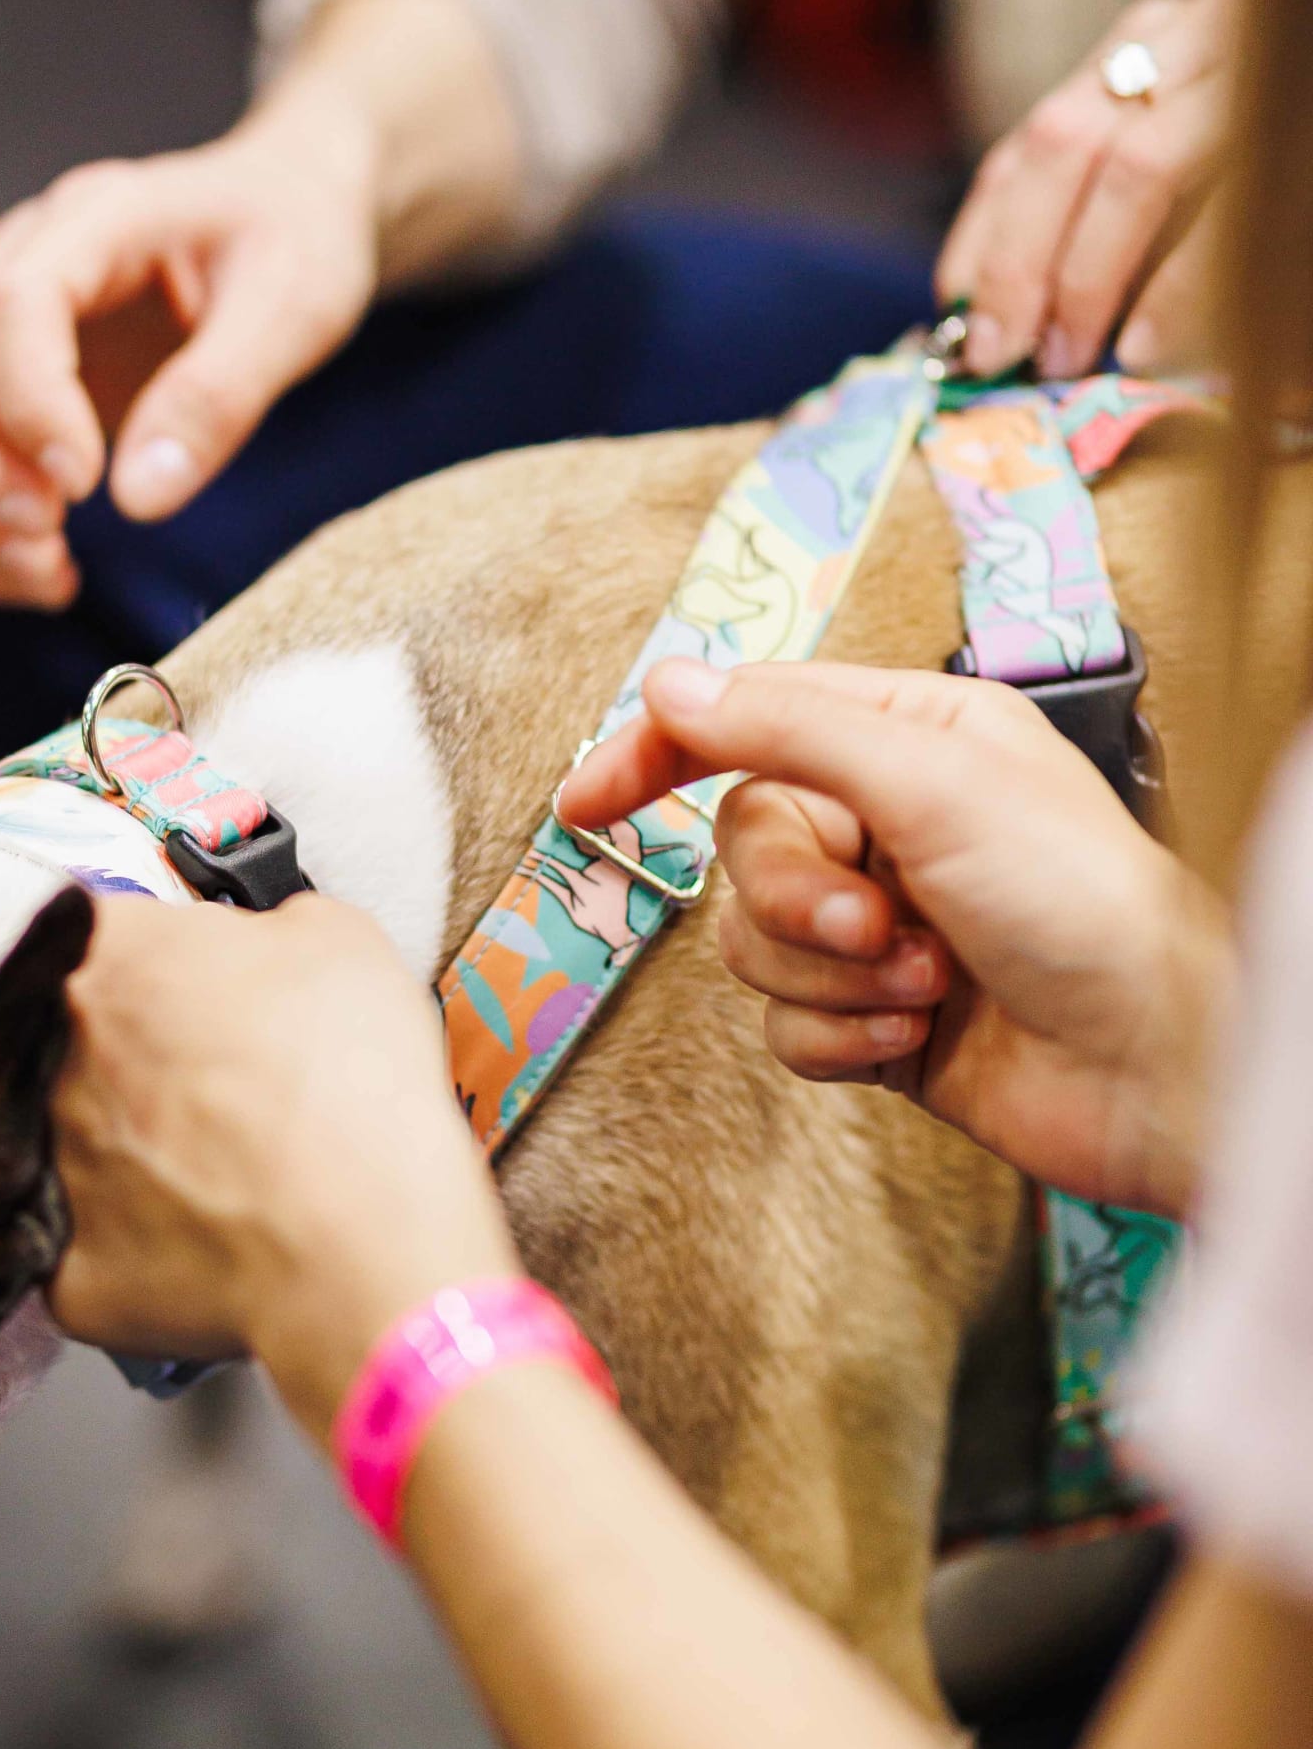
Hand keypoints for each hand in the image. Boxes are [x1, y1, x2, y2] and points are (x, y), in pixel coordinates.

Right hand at [0, 92, 382, 608]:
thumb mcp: (294, 306)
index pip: (10, 302)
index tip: (85, 484)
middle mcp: (19, 258)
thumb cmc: (291, 244)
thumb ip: (219, 395)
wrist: (283, 210)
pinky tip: (44, 570)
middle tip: (48, 535)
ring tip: (49, 568)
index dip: (30, 403)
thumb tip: (138, 499)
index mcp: (96, 218)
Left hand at [51, 893, 512, 1435]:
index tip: (195, 992)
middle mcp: (51, 1057)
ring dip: (138, 1152)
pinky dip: (141, 1247)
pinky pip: (91, 1249)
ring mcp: (46, 1168)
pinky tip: (207, 1241)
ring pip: (81, 1149)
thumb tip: (261, 941)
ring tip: (223, 1170)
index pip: (97, 936)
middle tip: (218, 1087)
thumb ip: (273, 922)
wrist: (362, 1240)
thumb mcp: (342, 941)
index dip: (155, 965)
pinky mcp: (62, 1270)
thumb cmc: (354, 1085)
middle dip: (137, 1060)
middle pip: (76, 1044)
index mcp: (107, 958)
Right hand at [559, 658, 1231, 1214]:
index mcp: (911, 738)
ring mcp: (882, 931)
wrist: (1159, 1064)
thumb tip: (668, 685)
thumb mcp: (932, 780)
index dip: (659, 754)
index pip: (749, 721)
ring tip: (927, 984)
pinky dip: (842, 1038)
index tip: (589, 804)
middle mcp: (891, 826)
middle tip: (874, 924)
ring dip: (831, 978)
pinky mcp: (880, 1023)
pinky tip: (917, 1038)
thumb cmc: (1081, 901)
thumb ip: (788, 728)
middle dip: (797, 898)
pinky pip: (789, 1028)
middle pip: (744, 847)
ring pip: (757, 947)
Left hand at [935, 0, 1236, 379]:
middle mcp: (1201, 36)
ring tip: (1074, 356)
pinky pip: (1229, 213)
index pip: (1036, 139)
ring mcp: (1258, 71)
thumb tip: (999, 313)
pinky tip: (1151, 343)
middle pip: (1070, 144)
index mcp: (1153, 41)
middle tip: (1008, 354)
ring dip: (1089, 277)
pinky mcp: (1297, 139)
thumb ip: (1102, 210)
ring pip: (1140, 166)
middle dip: (1023, 264)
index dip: (986, 238)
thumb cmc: (1262, 153)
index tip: (959, 319)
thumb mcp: (1179, 154)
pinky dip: (1180, 287)